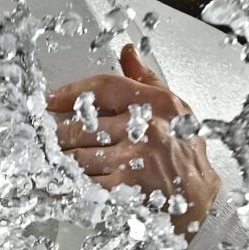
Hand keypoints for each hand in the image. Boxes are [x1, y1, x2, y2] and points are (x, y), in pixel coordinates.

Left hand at [45, 46, 220, 239]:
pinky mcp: (126, 189)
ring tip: (52, 160)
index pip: (104, 87)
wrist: (199, 197)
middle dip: (60, 135)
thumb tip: (128, 52)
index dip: (72, 91)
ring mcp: (133, 160)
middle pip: (84, 125)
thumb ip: (146, 80)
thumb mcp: (174, 108)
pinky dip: (69, 185)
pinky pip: (86, 184)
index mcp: (155, 104)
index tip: (51, 100)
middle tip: (48, 138)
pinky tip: (60, 184)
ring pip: (80, 156)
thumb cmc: (186, 153)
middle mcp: (144, 129)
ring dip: (61, 160)